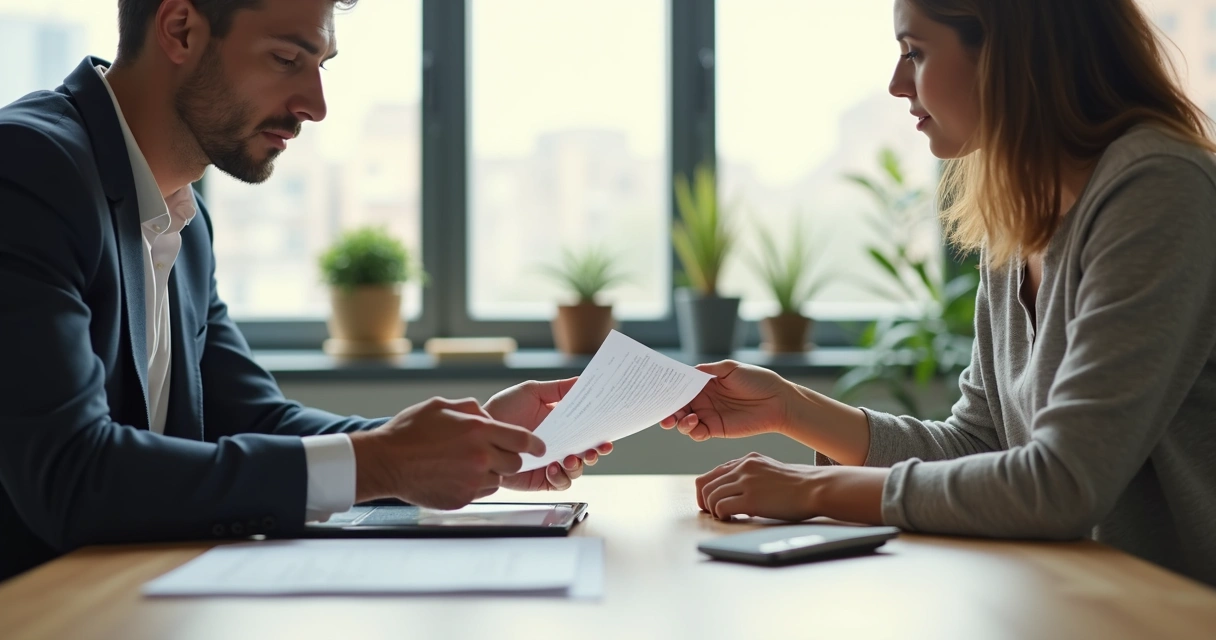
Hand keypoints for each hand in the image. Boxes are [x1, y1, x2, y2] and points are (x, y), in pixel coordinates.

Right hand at [348, 397, 545, 509]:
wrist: (385, 463)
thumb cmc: (410, 432)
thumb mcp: (441, 406)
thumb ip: (471, 409)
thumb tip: (487, 416)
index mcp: (478, 431)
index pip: (522, 440)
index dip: (534, 444)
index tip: (539, 447)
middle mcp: (480, 457)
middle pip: (515, 463)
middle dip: (508, 457)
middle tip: (492, 453)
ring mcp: (472, 481)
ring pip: (499, 479)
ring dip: (490, 472)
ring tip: (466, 463)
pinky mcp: (463, 498)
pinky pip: (482, 492)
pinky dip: (475, 485)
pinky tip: (456, 475)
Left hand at [483, 378, 612, 490]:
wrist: (481, 433)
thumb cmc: (503, 410)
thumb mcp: (532, 392)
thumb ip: (559, 389)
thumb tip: (582, 380)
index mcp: (562, 423)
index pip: (587, 428)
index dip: (600, 430)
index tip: (608, 430)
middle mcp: (559, 444)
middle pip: (588, 451)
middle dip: (596, 451)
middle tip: (597, 449)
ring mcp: (551, 462)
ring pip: (577, 469)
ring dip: (579, 465)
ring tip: (569, 458)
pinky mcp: (541, 480)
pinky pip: (560, 483)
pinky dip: (561, 477)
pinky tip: (551, 468)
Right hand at [660, 361, 793, 441]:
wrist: (777, 401)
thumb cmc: (757, 380)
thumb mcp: (731, 368)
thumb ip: (708, 370)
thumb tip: (687, 370)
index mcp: (705, 383)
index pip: (681, 386)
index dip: (669, 389)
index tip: (658, 390)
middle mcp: (704, 399)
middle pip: (678, 405)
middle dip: (668, 409)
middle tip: (663, 412)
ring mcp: (708, 415)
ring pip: (683, 421)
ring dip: (677, 420)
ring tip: (683, 417)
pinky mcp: (716, 429)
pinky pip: (697, 433)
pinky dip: (691, 430)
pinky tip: (695, 423)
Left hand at [695, 452, 819, 520]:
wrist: (817, 488)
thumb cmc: (799, 484)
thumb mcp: (771, 470)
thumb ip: (752, 474)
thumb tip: (737, 492)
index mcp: (748, 459)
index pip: (714, 473)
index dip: (708, 490)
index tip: (713, 502)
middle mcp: (743, 467)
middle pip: (706, 483)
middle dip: (705, 501)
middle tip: (714, 513)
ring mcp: (746, 482)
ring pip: (710, 496)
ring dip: (713, 510)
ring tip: (724, 517)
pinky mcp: (751, 499)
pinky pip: (721, 507)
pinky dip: (721, 516)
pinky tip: (731, 519)